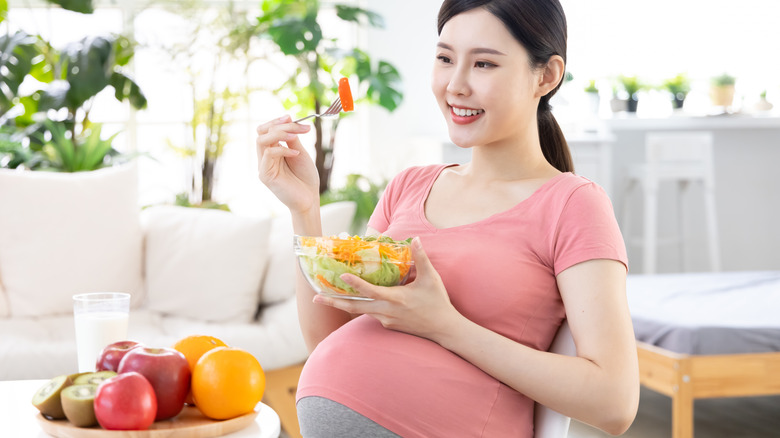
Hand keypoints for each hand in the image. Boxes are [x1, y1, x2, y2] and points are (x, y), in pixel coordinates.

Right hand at [255, 115, 318, 213]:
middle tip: (294, 123)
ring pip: (261, 141)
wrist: (309, 198)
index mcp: (272, 151)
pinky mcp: (265, 175)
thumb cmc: (305, 177)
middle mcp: (265, 158)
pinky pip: (268, 154)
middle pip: (261, 132)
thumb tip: (288, 121)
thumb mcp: (300, 153)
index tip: (291, 117)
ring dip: (279, 133)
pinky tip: (296, 154)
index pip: (266, 130)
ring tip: (296, 135)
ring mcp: (263, 166)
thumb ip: (292, 139)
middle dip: (277, 125)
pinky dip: (283, 150)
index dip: (276, 121)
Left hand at [312, 238, 462, 341]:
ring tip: (325, 298)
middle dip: (334, 302)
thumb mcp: (431, 278)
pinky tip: (353, 301)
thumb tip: (415, 239)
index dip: (355, 284)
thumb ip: (421, 258)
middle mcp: (387, 312)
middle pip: (355, 307)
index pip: (370, 291)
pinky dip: (360, 307)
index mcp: (396, 299)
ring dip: (343, 304)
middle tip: (315, 298)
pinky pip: (371, 314)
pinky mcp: (388, 325)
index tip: (341, 277)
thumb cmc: (437, 302)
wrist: (444, 329)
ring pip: (360, 311)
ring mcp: (386, 321)